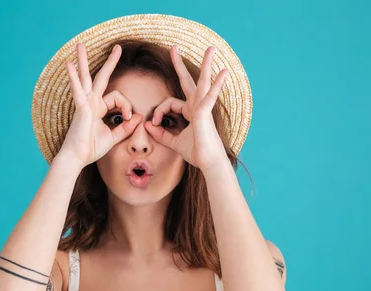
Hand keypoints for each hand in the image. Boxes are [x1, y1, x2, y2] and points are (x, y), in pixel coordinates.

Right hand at [57, 42, 142, 167]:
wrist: (77, 158)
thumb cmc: (91, 148)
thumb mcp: (114, 137)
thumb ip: (125, 127)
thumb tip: (138, 117)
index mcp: (98, 108)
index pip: (118, 97)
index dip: (127, 106)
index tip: (129, 119)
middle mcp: (91, 102)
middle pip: (100, 77)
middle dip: (110, 62)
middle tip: (117, 47)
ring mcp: (84, 103)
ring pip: (86, 77)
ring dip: (83, 61)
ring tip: (80, 45)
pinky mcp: (81, 108)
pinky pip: (78, 90)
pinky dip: (73, 78)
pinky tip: (69, 65)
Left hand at [144, 45, 228, 171]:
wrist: (207, 162)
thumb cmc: (195, 152)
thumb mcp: (173, 142)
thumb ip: (161, 134)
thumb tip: (147, 126)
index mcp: (190, 111)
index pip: (169, 103)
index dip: (159, 111)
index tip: (154, 124)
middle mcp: (197, 106)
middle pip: (188, 80)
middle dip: (179, 64)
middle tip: (173, 47)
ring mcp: (203, 107)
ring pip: (203, 81)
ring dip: (206, 65)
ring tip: (211, 49)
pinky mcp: (205, 112)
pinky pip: (209, 96)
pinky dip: (216, 85)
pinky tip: (223, 73)